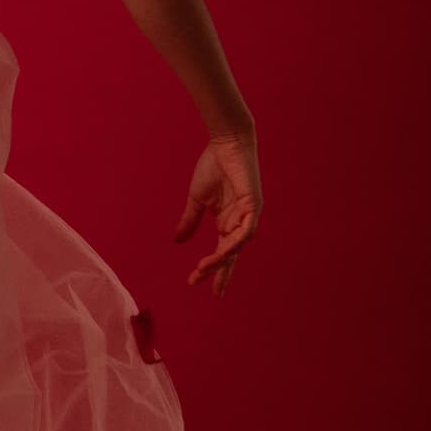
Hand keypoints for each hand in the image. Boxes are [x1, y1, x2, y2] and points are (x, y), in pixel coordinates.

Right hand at [172, 130, 261, 295]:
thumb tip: (176, 241)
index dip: (214, 270)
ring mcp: (248, 215)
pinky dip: (236, 242)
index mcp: (227, 221)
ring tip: (204, 267)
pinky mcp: (254, 205)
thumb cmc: (213, 167)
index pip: (222, 252)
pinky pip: (246, 230)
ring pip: (237, 246)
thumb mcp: (197, 199)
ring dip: (222, 259)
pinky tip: (223, 250)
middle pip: (230, 255)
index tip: (197, 284)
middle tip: (202, 286)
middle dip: (217, 272)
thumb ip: (190, 221)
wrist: (225, 143)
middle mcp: (240, 222)